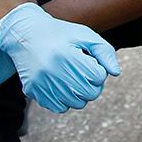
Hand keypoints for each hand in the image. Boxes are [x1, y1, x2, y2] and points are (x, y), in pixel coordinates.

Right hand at [0, 2, 120, 113]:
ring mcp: (41, 84)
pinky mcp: (33, 92)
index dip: (98, 69)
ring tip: (73, 76)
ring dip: (80, 92)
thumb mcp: (85, 35)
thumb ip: (105, 52)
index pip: (98, 77)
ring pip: (77, 103)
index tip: (89, 61)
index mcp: (67, 56)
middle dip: (93, 83)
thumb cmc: (61, 34)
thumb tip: (116, 73)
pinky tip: (62, 84)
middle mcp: (52, 72)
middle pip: (90, 93)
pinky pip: (60, 108)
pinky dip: (66, 99)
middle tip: (84, 71)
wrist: (25, 34)